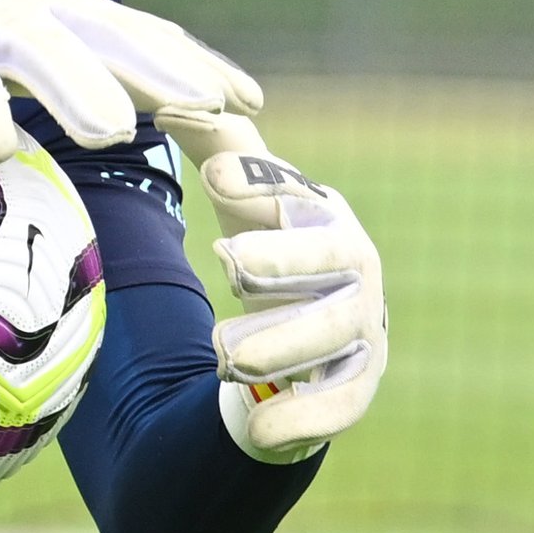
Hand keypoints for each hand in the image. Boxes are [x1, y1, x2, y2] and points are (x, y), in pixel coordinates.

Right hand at [0, 0, 261, 163]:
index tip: (248, 103)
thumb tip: (156, 124)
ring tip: (110, 131)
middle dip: (160, 71)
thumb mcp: (33, 54)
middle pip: (109, 37)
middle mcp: (36, 8)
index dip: (199, 65)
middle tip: (204, 110)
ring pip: (38, 49)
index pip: (148, 35)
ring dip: (77, 88)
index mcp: (72, 13)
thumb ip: (86, 81)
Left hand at [165, 110, 385, 462]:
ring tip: (224, 353)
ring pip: (338, 334)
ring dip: (281, 341)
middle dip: (286, 258)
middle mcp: (355, 272)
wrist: (289, 341)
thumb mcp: (242, 201)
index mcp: (323, 218)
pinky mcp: (354, 387)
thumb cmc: (268, 251)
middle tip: (227, 261)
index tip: (215, 179)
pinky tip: (261, 430)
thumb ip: (217, 146)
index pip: (302, 196)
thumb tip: (173, 103)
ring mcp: (361, 331)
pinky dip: (305, 418)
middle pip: (340, 260)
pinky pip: (343, 405)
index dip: (263, 186)